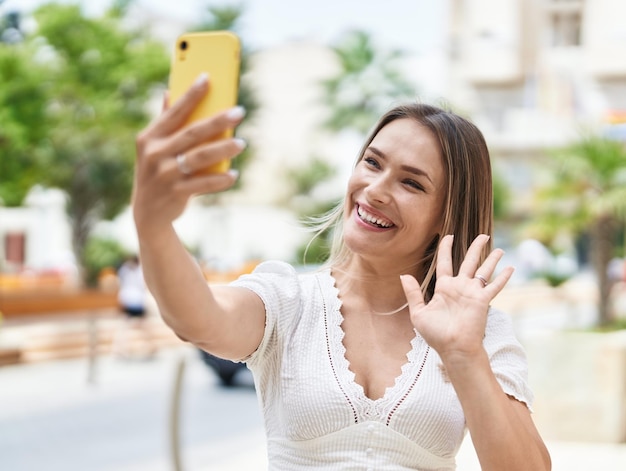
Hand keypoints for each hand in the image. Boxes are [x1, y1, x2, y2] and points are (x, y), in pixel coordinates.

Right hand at [132, 73, 245, 232]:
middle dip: (217, 121)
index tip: (208, 78)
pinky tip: (233, 174)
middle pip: (192, 133)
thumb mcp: (153, 147)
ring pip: (199, 157)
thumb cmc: (156, 171)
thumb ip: (163, 121)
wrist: (148, 213)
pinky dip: (220, 179)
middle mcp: (154, 153)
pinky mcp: (175, 193)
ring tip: (241, 143)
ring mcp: (164, 174)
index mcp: (149, 137)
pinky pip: (203, 184)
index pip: (174, 112)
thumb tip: (168, 92)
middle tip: (239, 112)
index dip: (191, 94)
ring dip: (223, 149)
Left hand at [400, 234, 513, 361]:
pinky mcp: (483, 300)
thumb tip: (403, 275)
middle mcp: (460, 287)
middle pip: (469, 261)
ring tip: (500, 249)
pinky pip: (494, 286)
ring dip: (492, 259)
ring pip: (484, 270)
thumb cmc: (436, 334)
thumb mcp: (419, 312)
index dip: (446, 249)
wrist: (453, 348)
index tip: (448, 236)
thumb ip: (413, 293)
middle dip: (476, 248)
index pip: (445, 262)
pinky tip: (511, 267)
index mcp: (444, 288)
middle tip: (483, 236)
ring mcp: (472, 292)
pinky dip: (503, 277)